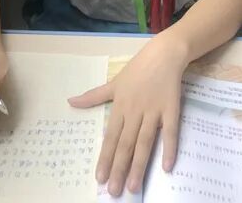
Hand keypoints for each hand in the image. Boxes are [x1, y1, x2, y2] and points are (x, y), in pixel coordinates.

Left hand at [68, 37, 186, 195]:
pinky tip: (167, 167)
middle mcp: (136, 111)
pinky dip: (169, 148)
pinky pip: (171, 131)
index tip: (99, 178)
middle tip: (114, 191)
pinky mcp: (171, 108)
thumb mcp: (114, 82)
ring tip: (134, 186)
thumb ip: (94, 96)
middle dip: (119, 168)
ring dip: (140, 164)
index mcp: (121, 106)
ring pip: (145, 141)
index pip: (111, 136)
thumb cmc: (138, 68)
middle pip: (127, 143)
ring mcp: (154, 110)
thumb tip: (70, 102)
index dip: (105, 157)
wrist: (164, 54)